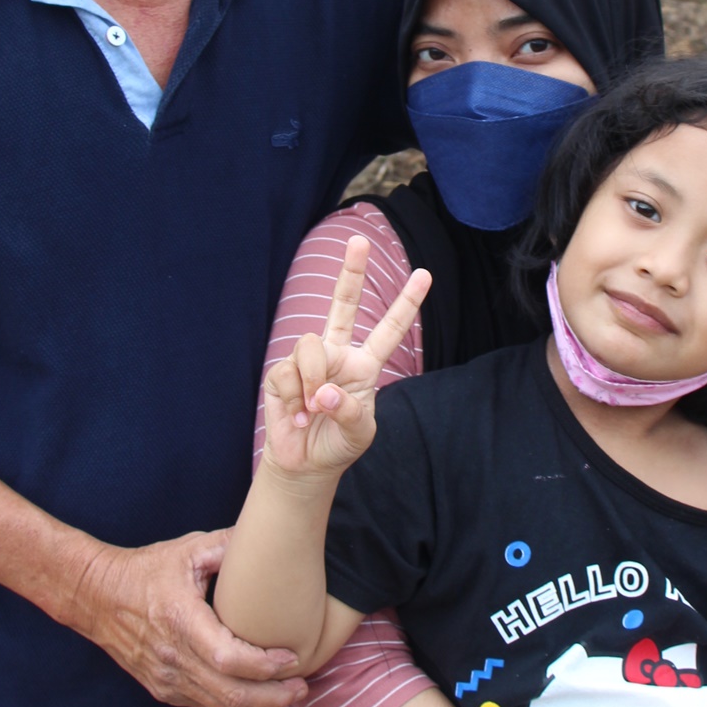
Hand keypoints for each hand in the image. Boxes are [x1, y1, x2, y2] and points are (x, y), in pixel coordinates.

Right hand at [75, 528, 309, 706]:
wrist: (96, 597)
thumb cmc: (146, 570)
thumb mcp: (189, 550)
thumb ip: (231, 545)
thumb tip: (273, 534)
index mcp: (181, 621)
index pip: (229, 658)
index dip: (265, 666)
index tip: (293, 658)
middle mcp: (173, 658)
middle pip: (231, 695)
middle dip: (273, 697)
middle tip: (302, 686)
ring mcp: (166, 679)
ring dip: (259, 706)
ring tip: (288, 694)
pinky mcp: (163, 690)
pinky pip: (206, 705)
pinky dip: (235, 704)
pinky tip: (256, 693)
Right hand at [261, 237, 429, 478]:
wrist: (305, 464)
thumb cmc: (338, 444)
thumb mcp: (360, 432)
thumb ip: (349, 410)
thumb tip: (322, 390)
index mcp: (365, 365)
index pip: (389, 329)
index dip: (406, 303)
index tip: (426, 274)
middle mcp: (337, 355)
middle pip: (343, 305)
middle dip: (352, 273)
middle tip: (359, 241)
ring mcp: (307, 362)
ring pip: (310, 345)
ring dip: (312, 379)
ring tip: (313, 409)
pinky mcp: (281, 374)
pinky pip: (287, 372)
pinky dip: (295, 398)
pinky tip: (298, 417)